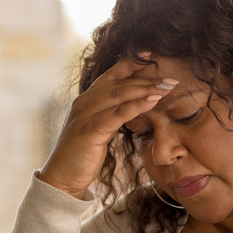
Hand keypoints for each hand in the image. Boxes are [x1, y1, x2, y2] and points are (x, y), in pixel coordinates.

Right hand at [37, 53, 175, 198]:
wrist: (61, 178)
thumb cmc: (81, 155)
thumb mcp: (97, 130)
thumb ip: (110, 116)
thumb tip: (132, 109)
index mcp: (86, 99)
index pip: (112, 74)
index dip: (132, 62)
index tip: (152, 55)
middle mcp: (84, 102)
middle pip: (121, 83)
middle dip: (148, 79)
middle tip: (171, 79)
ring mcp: (86, 114)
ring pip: (121, 94)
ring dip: (147, 89)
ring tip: (168, 87)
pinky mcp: (90, 129)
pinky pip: (118, 113)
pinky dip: (137, 105)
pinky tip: (154, 101)